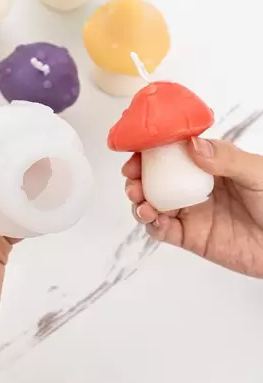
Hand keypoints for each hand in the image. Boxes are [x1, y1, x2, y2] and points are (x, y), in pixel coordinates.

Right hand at [124, 138, 262, 277]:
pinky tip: (152, 218)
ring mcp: (191, 212)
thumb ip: (226, 158)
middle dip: (137, 177)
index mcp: (208, 165)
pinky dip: (151, 224)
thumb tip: (192, 145)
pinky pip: (163, 231)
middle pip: (156, 178)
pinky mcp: (191, 237)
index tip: (137, 151)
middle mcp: (194, 186)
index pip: (172, 153)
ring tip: (139, 200)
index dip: (150, 151)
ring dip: (139, 200)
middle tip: (132, 178)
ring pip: (154, 203)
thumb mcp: (257, 172)